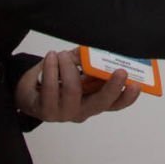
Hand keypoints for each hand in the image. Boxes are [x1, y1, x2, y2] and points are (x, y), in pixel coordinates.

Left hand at [16, 48, 141, 123]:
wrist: (28, 92)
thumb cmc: (57, 79)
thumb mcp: (76, 69)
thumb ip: (88, 62)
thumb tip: (99, 49)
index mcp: (93, 101)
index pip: (114, 104)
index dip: (126, 97)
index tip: (136, 84)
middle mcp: (82, 111)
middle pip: (100, 103)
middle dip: (112, 86)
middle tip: (120, 70)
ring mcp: (64, 114)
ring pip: (74, 90)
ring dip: (68, 67)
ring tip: (61, 54)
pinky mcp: (45, 111)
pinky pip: (52, 88)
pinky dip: (52, 68)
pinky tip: (51, 58)